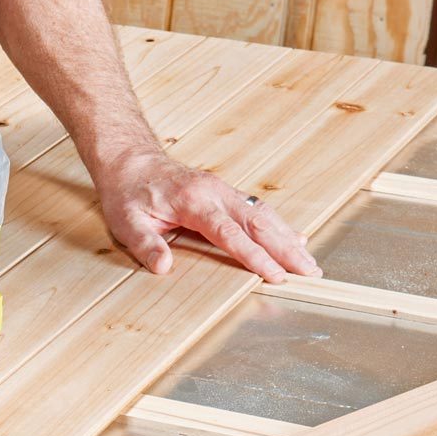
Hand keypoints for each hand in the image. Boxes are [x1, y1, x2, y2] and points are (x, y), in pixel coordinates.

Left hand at [96, 147, 321, 281]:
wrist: (130, 161)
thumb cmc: (127, 193)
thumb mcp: (126, 222)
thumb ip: (146, 245)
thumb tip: (164, 266)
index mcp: (193, 201)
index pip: (230, 233)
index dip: (254, 255)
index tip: (274, 274)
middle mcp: (214, 193)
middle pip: (258, 222)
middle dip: (286, 249)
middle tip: (310, 272)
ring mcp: (222, 191)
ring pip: (263, 214)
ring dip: (288, 238)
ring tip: (310, 263)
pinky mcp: (225, 193)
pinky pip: (256, 209)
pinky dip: (278, 225)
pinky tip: (294, 240)